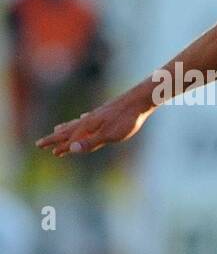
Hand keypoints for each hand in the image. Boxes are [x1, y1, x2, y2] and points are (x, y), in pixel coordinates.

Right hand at [36, 90, 152, 156]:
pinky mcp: (105, 112)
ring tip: (57, 130)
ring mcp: (97, 115)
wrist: (139, 100)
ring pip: (77, 123)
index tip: (50, 152)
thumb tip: (71, 149)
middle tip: (40, 144)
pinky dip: (81, 121)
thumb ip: (91, 142)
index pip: (69, 139)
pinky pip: (88, 118)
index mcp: (88, 127)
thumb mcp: (109, 135)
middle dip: (55, 138)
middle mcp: (89, 120)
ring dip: (66, 129)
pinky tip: (83, 118)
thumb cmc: (126, 120)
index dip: (60, 146)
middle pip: (68, 131)